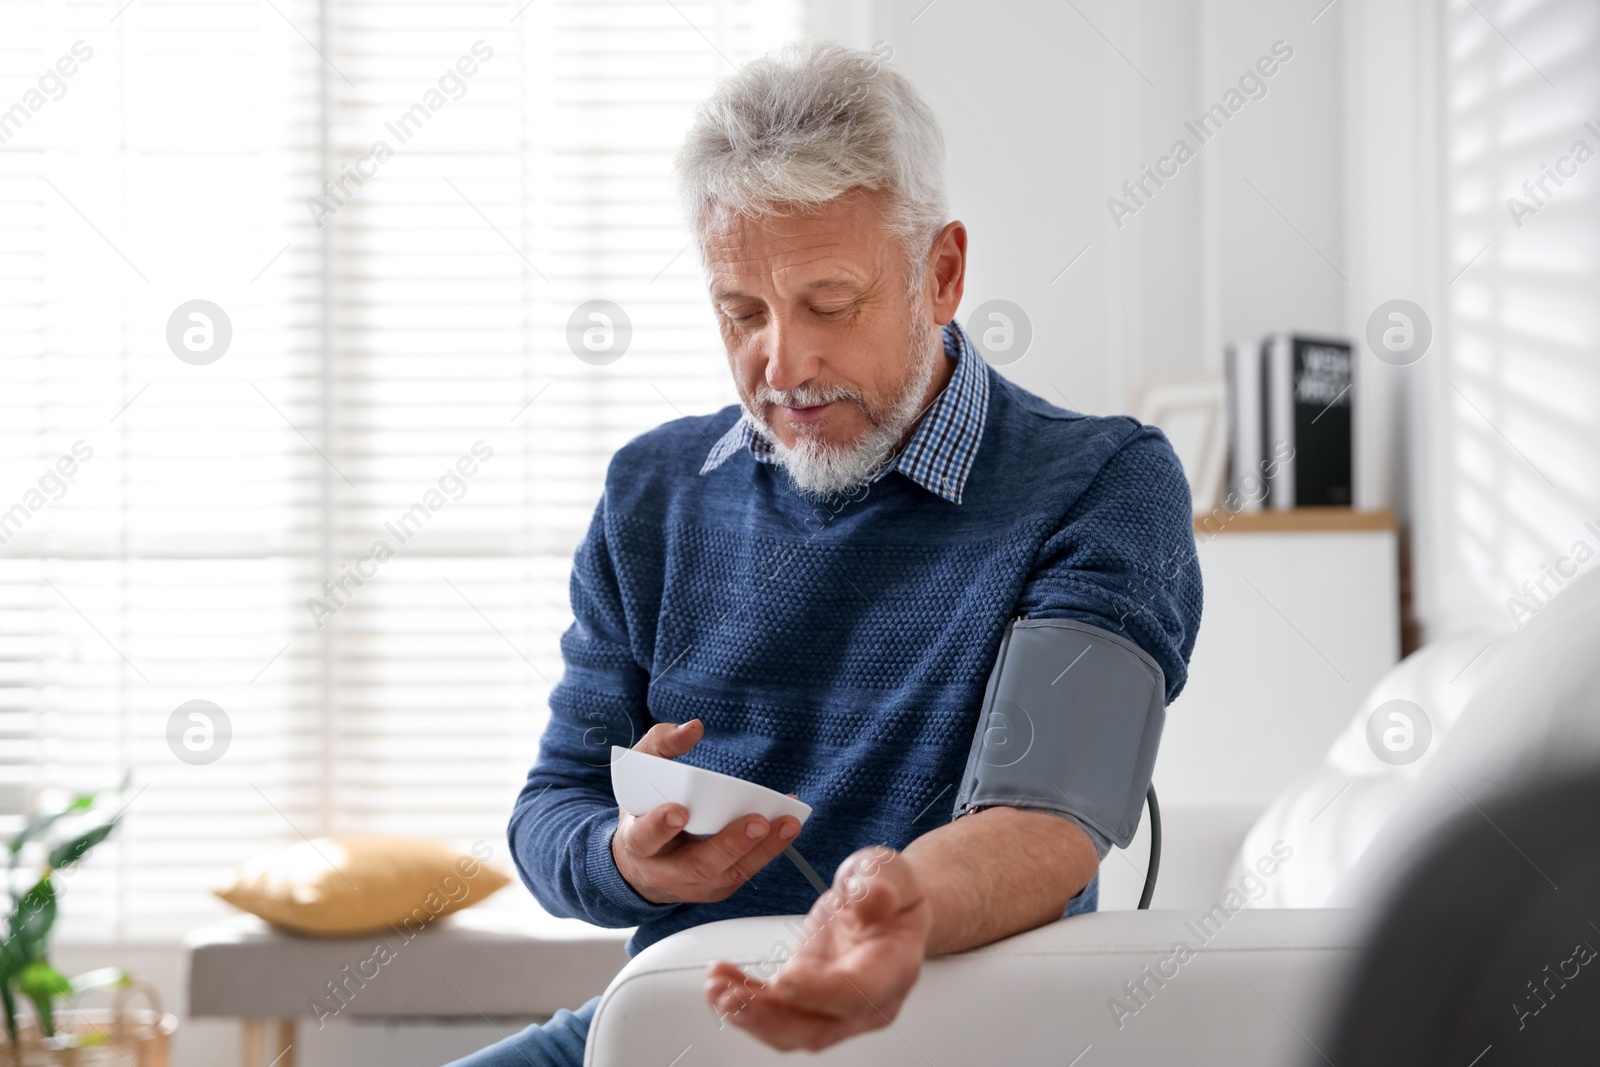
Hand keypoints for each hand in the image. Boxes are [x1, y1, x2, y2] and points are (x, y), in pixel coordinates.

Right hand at [610, 718, 801, 904]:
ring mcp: (693, 884)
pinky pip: (744, 872)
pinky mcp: (716, 887)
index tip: (680, 810)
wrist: (644, 862)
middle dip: (730, 843)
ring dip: (762, 849)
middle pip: (698, 864)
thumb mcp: (641, 773)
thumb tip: (694, 728)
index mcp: (637, 841)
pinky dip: (769, 849)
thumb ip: (662, 745)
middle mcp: (664, 870)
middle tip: (757, 821)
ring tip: (788, 823)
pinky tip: (787, 827)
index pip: (646, 837)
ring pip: (728, 874)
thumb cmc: (644, 809)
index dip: (660, 826)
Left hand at [703, 845, 932, 1050]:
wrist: (887, 902)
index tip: (784, 981)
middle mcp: (865, 1001)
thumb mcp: (889, 870)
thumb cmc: (891, 889)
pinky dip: (745, 1001)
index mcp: (892, 969)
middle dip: (771, 1018)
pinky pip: (773, 1012)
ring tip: (718, 990)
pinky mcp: (806, 998)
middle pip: (818, 1027)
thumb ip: (880, 882)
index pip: (856, 993)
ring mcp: (834, 1006)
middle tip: (734, 997)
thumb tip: (872, 896)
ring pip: (790, 1030)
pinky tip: (720, 984)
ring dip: (749, 1015)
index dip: (819, 992)